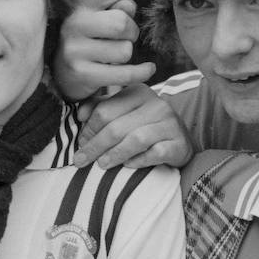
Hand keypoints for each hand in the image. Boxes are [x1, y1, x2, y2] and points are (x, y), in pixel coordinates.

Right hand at [54, 0, 168, 100]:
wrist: (62, 71)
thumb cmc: (90, 38)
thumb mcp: (101, 16)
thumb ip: (119, 5)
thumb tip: (134, 2)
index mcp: (83, 3)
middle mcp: (75, 23)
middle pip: (121, 23)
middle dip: (131, 31)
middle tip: (124, 37)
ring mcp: (75, 50)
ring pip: (124, 50)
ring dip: (127, 52)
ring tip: (114, 54)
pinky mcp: (82, 73)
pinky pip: (124, 74)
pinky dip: (141, 72)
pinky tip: (147, 69)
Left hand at [73, 84, 191, 169]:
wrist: (179, 142)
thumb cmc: (143, 127)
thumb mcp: (122, 113)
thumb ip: (100, 108)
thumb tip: (79, 115)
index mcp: (138, 92)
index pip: (105, 110)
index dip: (88, 129)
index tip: (80, 144)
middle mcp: (156, 104)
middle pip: (116, 127)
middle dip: (95, 145)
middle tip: (81, 160)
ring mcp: (170, 123)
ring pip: (135, 139)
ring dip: (114, 154)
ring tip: (101, 165)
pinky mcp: (179, 143)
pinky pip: (156, 153)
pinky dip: (139, 160)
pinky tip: (128, 166)